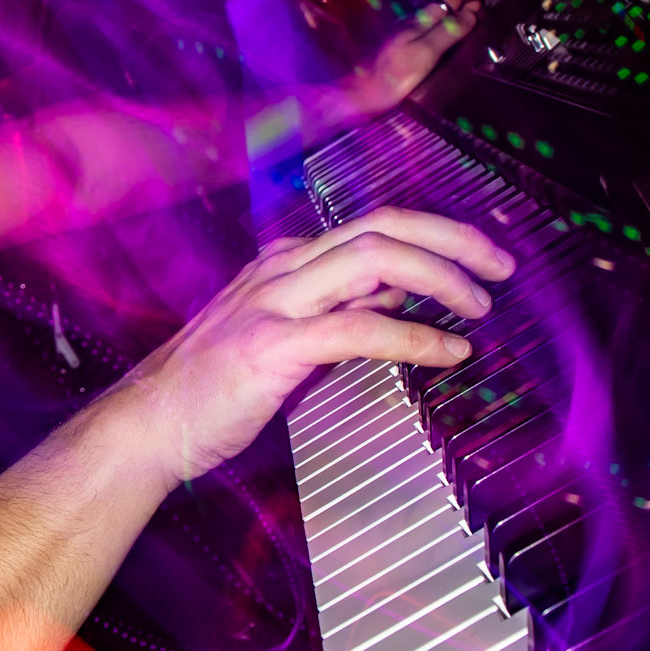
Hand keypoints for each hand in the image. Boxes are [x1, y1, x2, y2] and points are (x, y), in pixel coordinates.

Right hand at [135, 207, 514, 484]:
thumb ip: (338, 312)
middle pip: (383, 227)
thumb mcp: (286, 337)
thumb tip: (397, 300)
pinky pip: (356, 329)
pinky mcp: (269, 346)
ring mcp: (272, 303)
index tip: (481, 258)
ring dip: (441, 278)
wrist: (149, 424)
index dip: (438, 234)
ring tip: (479, 307)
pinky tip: (446, 352)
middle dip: (453, 240)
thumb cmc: (212, 389)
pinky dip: (412, 336)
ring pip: (373, 260)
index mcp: (285, 264)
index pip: (374, 226)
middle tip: (500, 268)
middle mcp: (281, 269)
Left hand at [343, 0, 496, 119]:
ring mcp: (413, 34)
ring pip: (445, 12)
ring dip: (465, 3)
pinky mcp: (410, 47)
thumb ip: (449, 31)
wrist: (361, 95)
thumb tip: (473, 11)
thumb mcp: (425, 52)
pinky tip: (460, 26)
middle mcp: (418, 22)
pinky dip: (456, 19)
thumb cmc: (392, 76)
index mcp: (423, 20)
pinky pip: (441, 25)